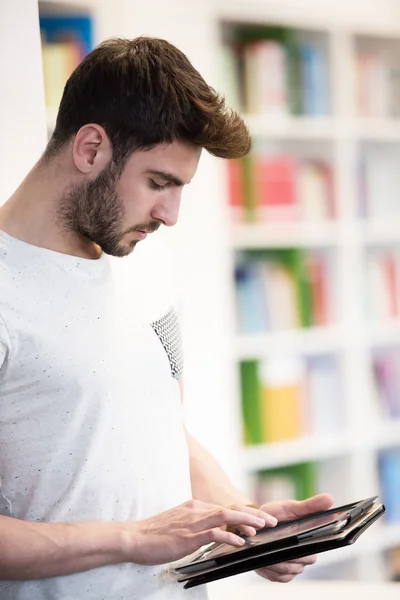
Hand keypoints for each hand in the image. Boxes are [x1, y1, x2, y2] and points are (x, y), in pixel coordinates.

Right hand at [121, 499, 272, 565]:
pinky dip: (230, 536)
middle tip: (269, 521)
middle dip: (252, 514)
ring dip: (246, 522)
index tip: (258, 519)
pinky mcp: (190, 535)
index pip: (224, 508)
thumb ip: (193, 524)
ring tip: (261, 528)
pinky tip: (240, 542)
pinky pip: (215, 533)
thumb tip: (207, 532)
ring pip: (227, 517)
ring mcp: (194, 522)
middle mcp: (197, 510)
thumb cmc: (154, 535)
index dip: (243, 513)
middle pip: (231, 509)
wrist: (135, 537)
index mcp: (194, 507)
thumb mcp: (178, 524)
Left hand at [254, 493, 333, 582]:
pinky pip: (281, 577)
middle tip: (277, 544)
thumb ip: (310, 505)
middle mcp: (305, 554)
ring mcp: (294, 566)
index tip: (296, 541)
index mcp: (312, 538)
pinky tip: (264, 561)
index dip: (308, 545)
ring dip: (279, 562)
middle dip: (291, 554)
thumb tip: (330, 498)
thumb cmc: (277, 514)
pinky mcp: (282, 574)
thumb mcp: (291, 507)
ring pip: (291, 570)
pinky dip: (272, 571)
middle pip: (304, 560)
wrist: (256, 524)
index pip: (317, 546)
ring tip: (267, 551)